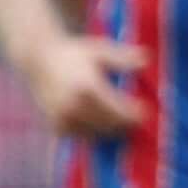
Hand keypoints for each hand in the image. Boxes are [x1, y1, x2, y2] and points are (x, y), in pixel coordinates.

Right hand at [20, 34, 146, 137]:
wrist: (39, 61)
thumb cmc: (74, 54)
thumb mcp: (100, 51)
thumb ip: (124, 57)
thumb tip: (147, 60)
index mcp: (88, 88)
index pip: (120, 111)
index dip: (136, 115)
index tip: (147, 113)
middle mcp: (74, 107)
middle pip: (110, 126)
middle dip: (126, 125)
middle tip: (137, 121)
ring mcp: (64, 119)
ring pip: (97, 134)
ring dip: (111, 131)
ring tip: (120, 123)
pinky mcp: (57, 127)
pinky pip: (82, 136)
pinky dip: (93, 132)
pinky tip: (100, 122)